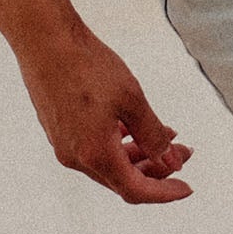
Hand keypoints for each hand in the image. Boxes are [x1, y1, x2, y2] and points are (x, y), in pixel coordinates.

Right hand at [9, 19, 194, 204]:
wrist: (46, 42)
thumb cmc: (88, 67)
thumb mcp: (131, 99)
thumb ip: (152, 134)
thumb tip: (171, 161)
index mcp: (95, 154)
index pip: (135, 189)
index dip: (164, 192)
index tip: (187, 186)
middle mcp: (76, 158)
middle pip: (122, 179)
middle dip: (156, 170)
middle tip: (183, 152)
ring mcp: (64, 145)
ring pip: (109, 164)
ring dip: (139, 155)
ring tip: (167, 136)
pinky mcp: (59, 131)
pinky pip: (95, 149)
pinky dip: (120, 144)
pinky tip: (135, 127)